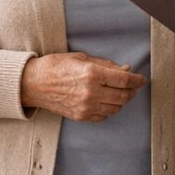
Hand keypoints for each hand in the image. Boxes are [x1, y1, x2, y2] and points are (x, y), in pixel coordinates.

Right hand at [19, 52, 146, 122]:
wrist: (33, 84)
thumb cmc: (54, 67)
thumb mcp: (81, 58)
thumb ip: (105, 64)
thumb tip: (125, 69)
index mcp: (92, 74)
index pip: (124, 79)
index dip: (137, 80)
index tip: (141, 79)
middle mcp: (91, 92)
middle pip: (123, 95)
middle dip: (132, 91)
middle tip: (134, 86)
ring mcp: (86, 106)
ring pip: (116, 107)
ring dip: (123, 101)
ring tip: (122, 93)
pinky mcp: (81, 116)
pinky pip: (104, 116)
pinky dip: (111, 109)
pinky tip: (109, 102)